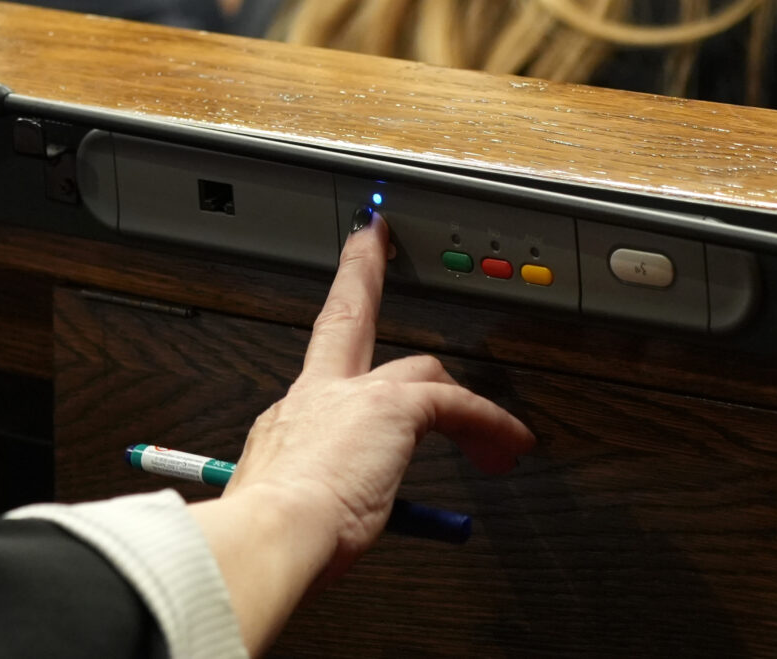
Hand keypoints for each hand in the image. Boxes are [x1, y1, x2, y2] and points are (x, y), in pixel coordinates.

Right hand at [189, 217, 535, 651]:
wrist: (270, 534)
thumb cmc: (269, 537)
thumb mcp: (282, 514)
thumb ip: (304, 507)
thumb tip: (320, 530)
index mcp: (288, 420)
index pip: (312, 370)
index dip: (321, 334)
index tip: (333, 291)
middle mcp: (316, 396)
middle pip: (348, 318)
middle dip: (360, 273)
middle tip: (373, 238)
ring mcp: (355, 396)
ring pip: (421, 371)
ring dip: (462, 400)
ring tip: (496, 436)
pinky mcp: (392, 407)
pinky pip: (456, 405)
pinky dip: (489, 423)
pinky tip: (507, 447)